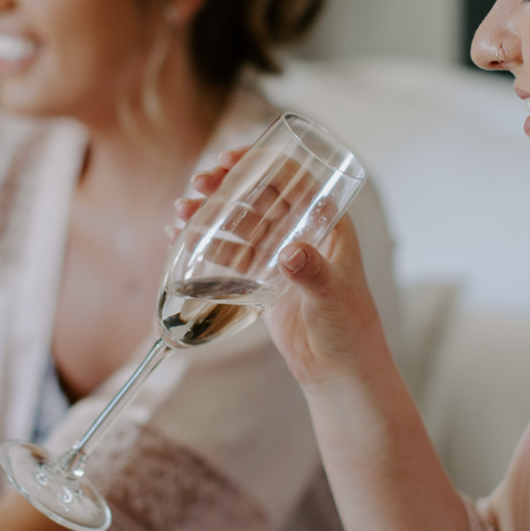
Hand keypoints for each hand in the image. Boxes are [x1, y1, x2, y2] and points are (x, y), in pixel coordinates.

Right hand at [179, 151, 389, 390]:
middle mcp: (302, 233)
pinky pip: (230, 253)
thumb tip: (290, 253)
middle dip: (228, 184)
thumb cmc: (350, 327)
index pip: (294, 180)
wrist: (339, 370)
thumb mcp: (333, 296)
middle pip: (260, 196)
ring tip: (181, 210)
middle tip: (199, 183)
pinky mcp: (261, 279)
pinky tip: (180, 238)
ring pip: (240, 222)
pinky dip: (206, 243)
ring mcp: (279, 255)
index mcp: (327, 224)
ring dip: (211, 212)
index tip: (230, 160)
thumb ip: (313, 273)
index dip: (262, 164)